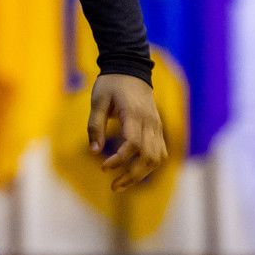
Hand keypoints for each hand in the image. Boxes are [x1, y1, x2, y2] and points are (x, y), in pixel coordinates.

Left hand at [88, 73, 166, 190]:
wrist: (131, 68)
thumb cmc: (111, 84)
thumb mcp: (97, 100)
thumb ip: (95, 126)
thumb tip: (94, 152)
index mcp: (133, 113)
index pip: (132, 144)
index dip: (119, 160)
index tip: (104, 168)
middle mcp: (149, 122)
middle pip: (149, 157)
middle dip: (132, 176)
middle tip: (113, 186)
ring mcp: (157, 125)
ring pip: (157, 158)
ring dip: (141, 175)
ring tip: (122, 184)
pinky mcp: (158, 128)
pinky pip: (160, 152)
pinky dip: (149, 166)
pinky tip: (134, 173)